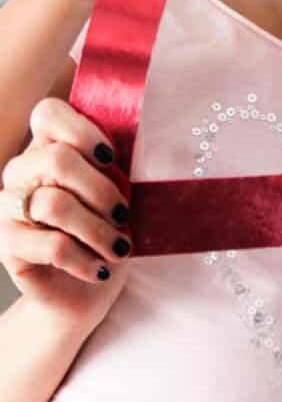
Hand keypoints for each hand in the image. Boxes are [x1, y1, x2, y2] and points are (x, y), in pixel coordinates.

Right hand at [0, 98, 131, 333]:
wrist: (84, 288)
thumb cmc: (107, 229)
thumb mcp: (122, 192)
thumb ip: (121, 166)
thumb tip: (148, 144)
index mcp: (50, 145)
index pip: (48, 113)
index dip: (81, 130)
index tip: (112, 157)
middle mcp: (22, 170)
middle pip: (56, 158)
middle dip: (101, 189)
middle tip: (124, 214)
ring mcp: (8, 206)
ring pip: (54, 204)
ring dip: (98, 229)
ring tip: (121, 247)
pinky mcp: (6, 244)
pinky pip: (50, 245)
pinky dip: (85, 259)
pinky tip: (102, 269)